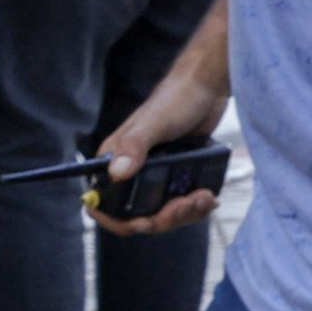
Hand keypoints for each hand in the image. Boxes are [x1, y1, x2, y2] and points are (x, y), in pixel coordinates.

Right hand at [88, 59, 234, 239]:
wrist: (208, 88)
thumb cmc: (176, 98)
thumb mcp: (154, 122)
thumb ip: (133, 146)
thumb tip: (117, 173)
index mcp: (115, 162)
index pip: (103, 203)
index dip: (118, 220)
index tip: (144, 222)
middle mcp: (132, 172)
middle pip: (138, 216)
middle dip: (164, 218)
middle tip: (187, 204)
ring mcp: (155, 176)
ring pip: (163, 214)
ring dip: (185, 213)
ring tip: (204, 197)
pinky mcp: (177, 176)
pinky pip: (181, 204)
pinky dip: (195, 206)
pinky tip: (208, 196)